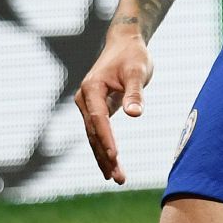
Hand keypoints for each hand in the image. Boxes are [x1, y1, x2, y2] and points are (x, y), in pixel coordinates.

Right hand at [74, 27, 153, 184]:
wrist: (125, 44)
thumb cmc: (133, 55)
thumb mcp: (137, 71)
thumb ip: (135, 93)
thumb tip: (134, 114)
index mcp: (91, 88)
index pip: (98, 118)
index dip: (106, 138)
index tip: (115, 156)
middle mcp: (84, 98)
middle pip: (94, 133)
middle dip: (105, 156)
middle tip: (118, 178)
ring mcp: (87, 105)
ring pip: (93, 137)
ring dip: (104, 158)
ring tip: (116, 179)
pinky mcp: (95, 110)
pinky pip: (98, 133)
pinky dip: (104, 149)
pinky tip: (111, 165)